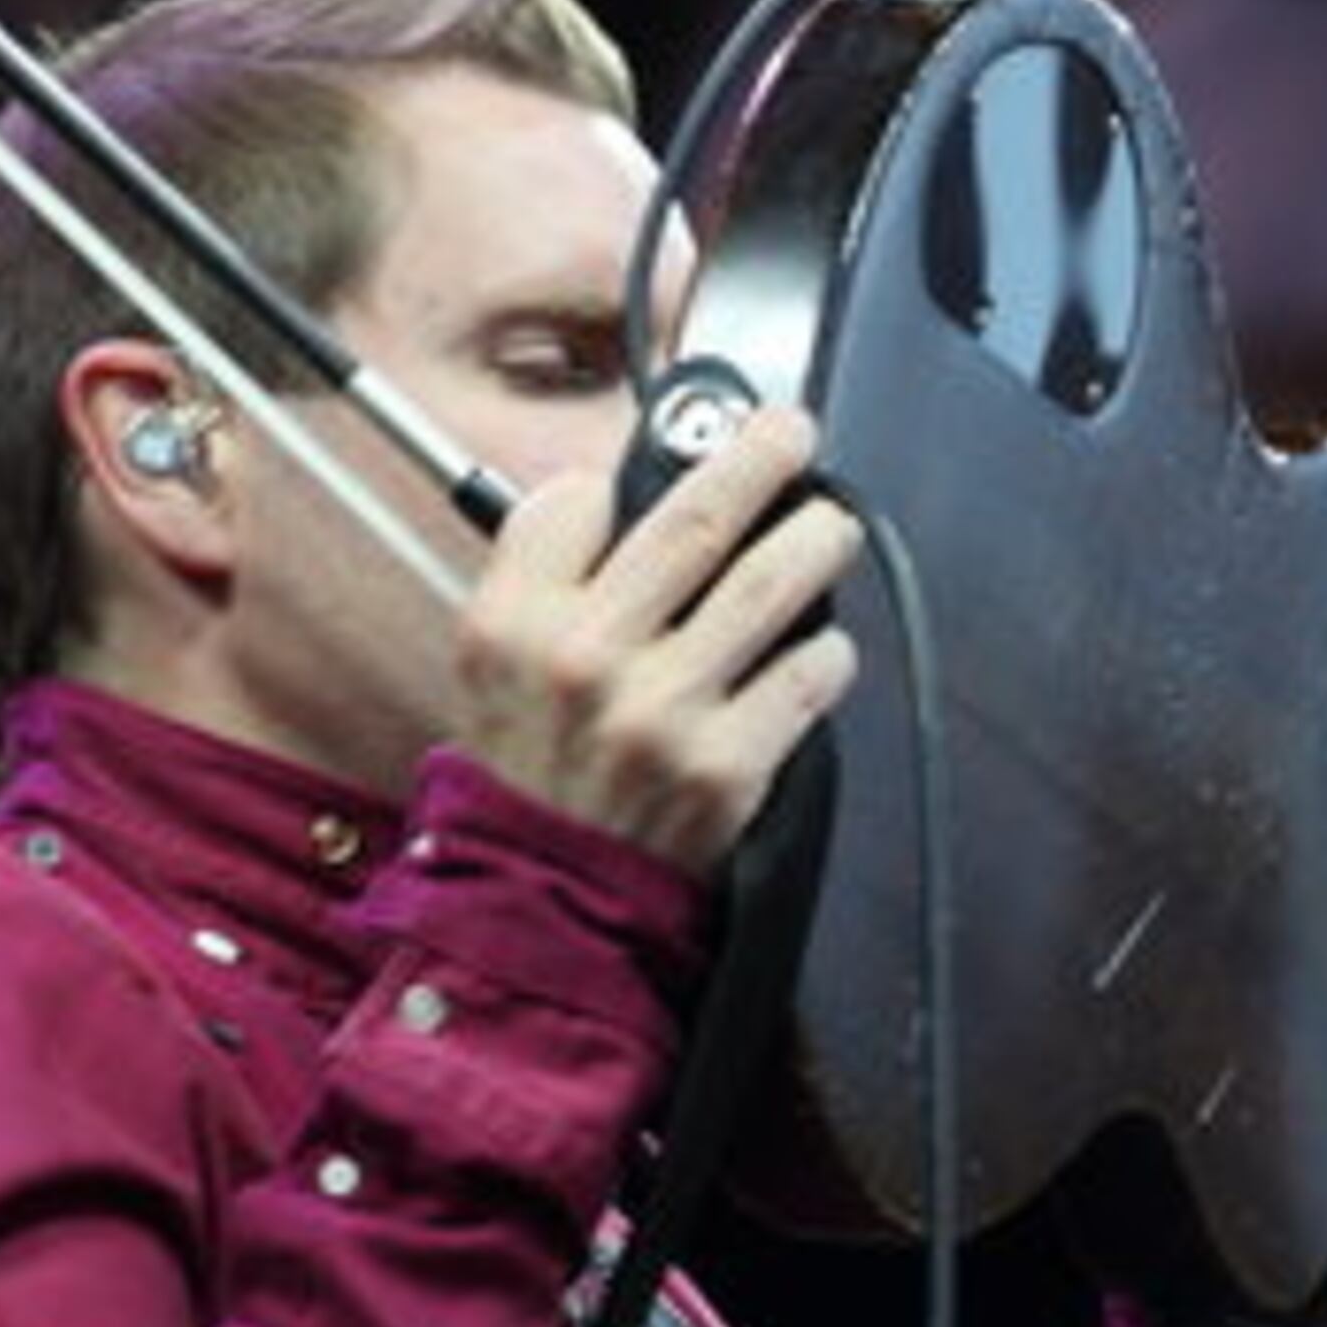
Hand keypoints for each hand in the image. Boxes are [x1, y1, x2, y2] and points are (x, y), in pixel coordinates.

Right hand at [454, 403, 862, 874]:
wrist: (550, 894)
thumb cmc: (534, 764)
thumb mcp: (493, 658)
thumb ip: (545, 569)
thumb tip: (625, 486)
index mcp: (515, 621)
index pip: (575, 498)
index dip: (627, 472)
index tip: (677, 454)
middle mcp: (584, 659)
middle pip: (695, 520)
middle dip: (761, 456)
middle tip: (794, 432)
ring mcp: (661, 713)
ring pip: (766, 585)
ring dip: (816, 538)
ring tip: (833, 525)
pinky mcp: (727, 766)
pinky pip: (805, 676)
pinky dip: (828, 651)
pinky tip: (824, 646)